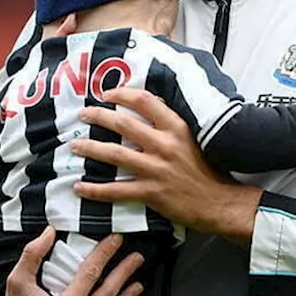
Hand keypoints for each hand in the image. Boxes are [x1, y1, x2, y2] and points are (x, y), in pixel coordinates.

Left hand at [72, 87, 263, 243]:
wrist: (220, 202)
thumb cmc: (207, 170)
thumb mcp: (194, 138)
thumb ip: (171, 124)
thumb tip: (150, 108)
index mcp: (176, 128)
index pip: (145, 101)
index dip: (122, 94)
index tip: (107, 93)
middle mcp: (164, 145)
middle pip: (123, 124)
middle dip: (99, 117)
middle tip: (84, 114)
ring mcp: (156, 169)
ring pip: (115, 155)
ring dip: (91, 149)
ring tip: (75, 146)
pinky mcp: (151, 192)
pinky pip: (116, 190)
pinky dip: (95, 190)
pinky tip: (80, 187)